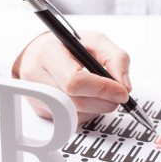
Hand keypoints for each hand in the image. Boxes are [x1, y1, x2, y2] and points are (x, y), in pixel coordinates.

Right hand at [12, 31, 131, 123]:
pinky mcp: (40, 111)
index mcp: (49, 54)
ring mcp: (36, 97)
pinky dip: (85, 112)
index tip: (121, 92)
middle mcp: (37, 77)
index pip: (74, 81)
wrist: (36, 55)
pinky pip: (70, 120)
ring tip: (96, 92)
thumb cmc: (64, 47)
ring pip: (75, 115)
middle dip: (104, 102)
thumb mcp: (93, 41)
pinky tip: (82, 98)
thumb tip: (124, 86)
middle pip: (76, 103)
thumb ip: (115, 58)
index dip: (102, 89)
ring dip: (96, 108)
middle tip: (116, 95)